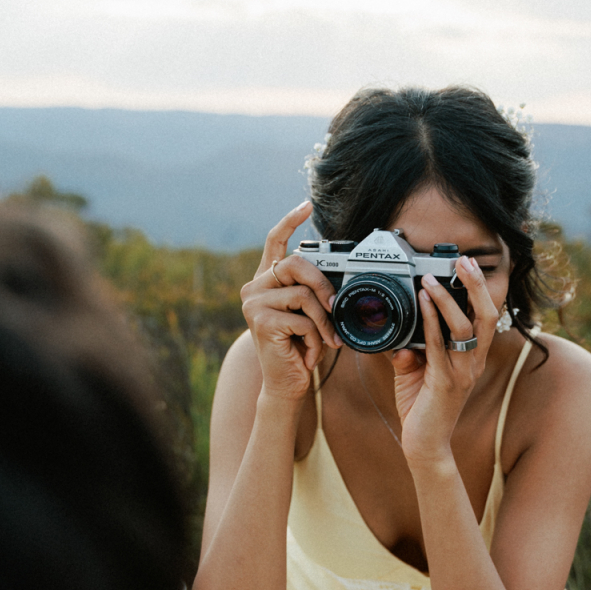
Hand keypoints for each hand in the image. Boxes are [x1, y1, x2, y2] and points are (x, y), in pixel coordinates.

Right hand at [240, 201, 341, 399]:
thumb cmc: (301, 349)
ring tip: (325, 340)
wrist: (287, 384)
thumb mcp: (311, 315)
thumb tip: (336, 282)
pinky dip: (315, 338)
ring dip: (324, 321)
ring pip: (304, 294)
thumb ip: (314, 293)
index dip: (290, 221)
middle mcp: (254, 288)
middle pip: (296, 264)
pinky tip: (308, 352)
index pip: (275, 242)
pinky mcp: (261, 321)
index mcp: (267, 282)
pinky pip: (303, 319)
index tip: (306, 205)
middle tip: (335, 308)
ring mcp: (253, 304)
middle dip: (323, 285)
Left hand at [389, 256, 498, 463]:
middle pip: (487, 317)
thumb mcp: (414, 372)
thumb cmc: (422, 409)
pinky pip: (439, 345)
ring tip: (432, 280)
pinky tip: (423, 304)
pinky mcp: (446, 383)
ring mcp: (463, 373)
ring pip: (466, 328)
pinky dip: (432, 321)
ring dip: (448, 299)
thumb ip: (410, 352)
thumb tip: (400, 338)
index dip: (480, 290)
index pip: (485, 318)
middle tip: (465, 262)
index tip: (468, 266)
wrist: (423, 445)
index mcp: (471, 358)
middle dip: (477, 286)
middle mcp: (473, 363)